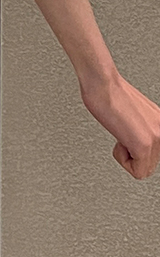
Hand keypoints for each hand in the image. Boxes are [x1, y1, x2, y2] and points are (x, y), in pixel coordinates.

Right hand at [79, 54, 159, 178]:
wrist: (102, 84)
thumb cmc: (110, 95)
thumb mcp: (136, 115)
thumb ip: (144, 130)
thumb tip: (138, 140)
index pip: (153, 156)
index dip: (135, 151)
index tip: (127, 133)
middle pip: (149, 165)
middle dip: (132, 156)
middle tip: (123, 133)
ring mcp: (156, 136)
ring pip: (144, 170)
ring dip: (127, 157)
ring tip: (121, 133)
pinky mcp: (144, 144)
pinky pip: (138, 172)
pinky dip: (123, 159)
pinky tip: (119, 138)